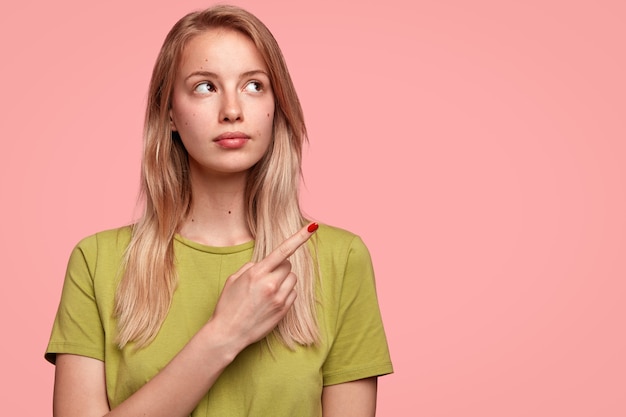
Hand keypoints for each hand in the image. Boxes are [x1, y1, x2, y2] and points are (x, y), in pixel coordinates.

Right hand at [210, 222, 317, 349]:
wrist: (228, 333)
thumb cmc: (228, 305)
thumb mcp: (234, 280)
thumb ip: (251, 267)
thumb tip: (265, 264)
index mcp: (257, 273)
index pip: (283, 250)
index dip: (299, 237)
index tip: (312, 227)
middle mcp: (270, 284)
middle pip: (288, 265)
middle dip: (280, 267)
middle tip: (266, 276)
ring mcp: (279, 298)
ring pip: (292, 279)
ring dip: (284, 280)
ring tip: (268, 290)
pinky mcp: (284, 310)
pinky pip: (293, 293)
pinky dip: (285, 293)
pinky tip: (272, 300)